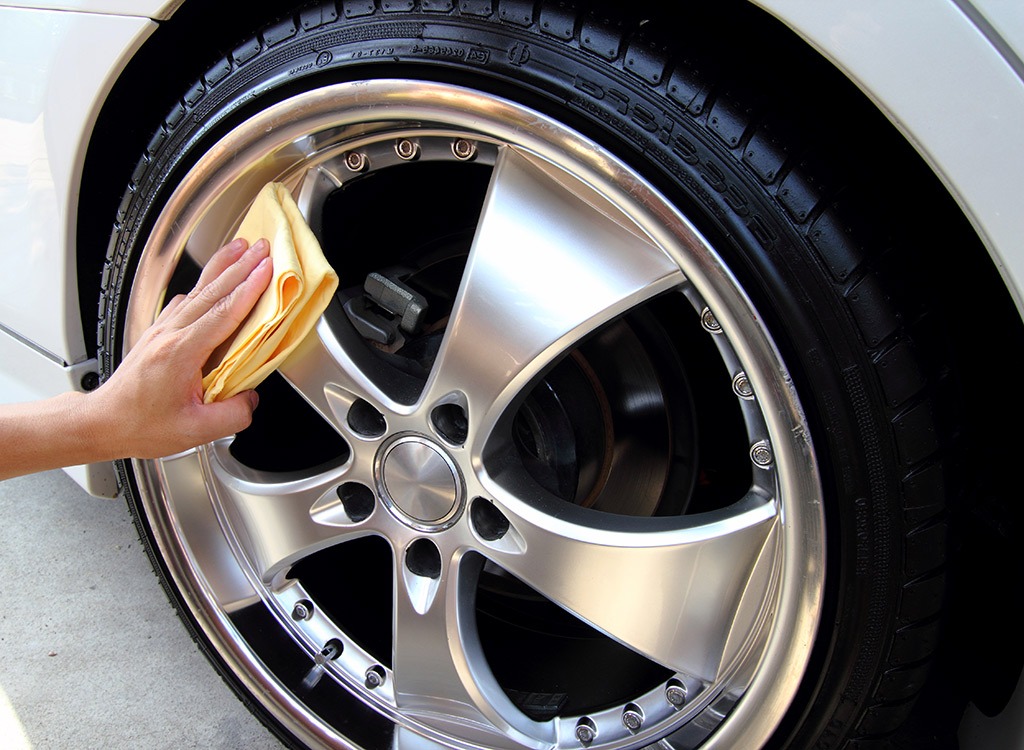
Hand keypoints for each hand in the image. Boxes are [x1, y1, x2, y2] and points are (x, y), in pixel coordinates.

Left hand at [89, 237, 272, 457]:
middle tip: (262, 248)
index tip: (266, 270)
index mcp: (180, 353)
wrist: (103, 422)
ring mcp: (162, 329)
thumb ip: (232, 415)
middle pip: (211, 291)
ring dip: (222, 267)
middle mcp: (170, 333)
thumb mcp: (195, 431)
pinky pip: (186, 300)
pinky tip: (213, 280)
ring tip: (241, 248)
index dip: (248, 290)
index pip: (222, 313)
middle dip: (241, 266)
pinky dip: (204, 284)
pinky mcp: (159, 332)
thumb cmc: (140, 425)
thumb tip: (251, 399)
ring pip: (197, 290)